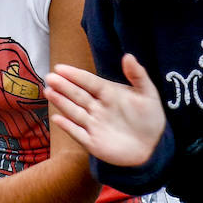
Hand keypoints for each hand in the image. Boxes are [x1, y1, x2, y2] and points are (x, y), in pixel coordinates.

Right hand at [43, 55, 166, 166]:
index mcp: (108, 94)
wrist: (154, 146)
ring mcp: (94, 124)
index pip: (89, 82)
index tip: (60, 68)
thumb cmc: (150, 118)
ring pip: (74, 111)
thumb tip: (128, 55)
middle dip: (63, 86)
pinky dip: (67, 126)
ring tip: (48, 92)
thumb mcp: (148, 94)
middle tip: (50, 77)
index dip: (75, 75)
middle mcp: (97, 108)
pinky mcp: (93, 142)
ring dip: (61, 102)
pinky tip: (57, 118)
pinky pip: (77, 133)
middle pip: (77, 95)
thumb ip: (138, 75)